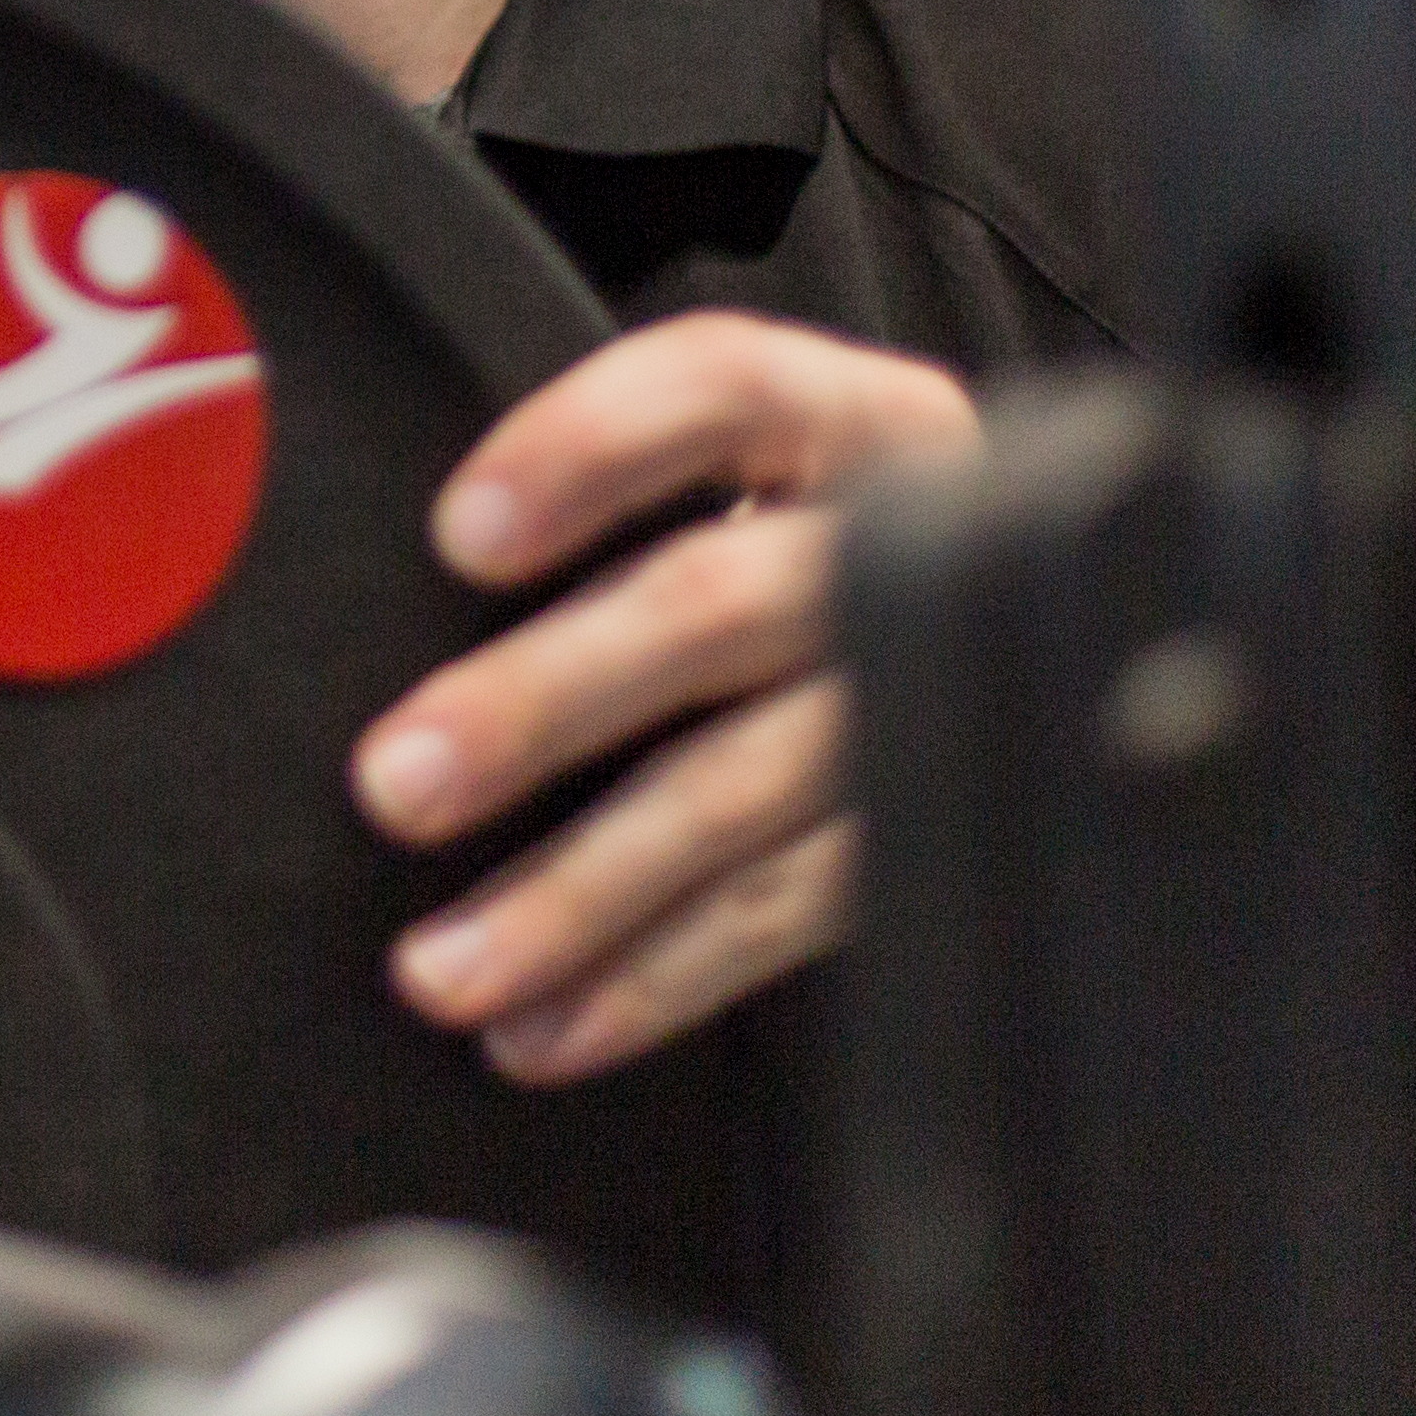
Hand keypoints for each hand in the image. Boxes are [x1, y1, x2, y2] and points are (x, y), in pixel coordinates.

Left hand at [346, 312, 977, 1084]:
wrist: (1017, 635)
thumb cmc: (805, 538)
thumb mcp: (758, 469)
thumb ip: (633, 492)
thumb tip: (417, 569)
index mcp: (854, 421)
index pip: (724, 388)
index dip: (589, 449)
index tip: (459, 535)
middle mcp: (918, 547)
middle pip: (711, 609)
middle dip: (542, 702)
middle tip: (398, 782)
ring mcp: (936, 705)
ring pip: (739, 794)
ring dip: (574, 894)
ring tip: (439, 967)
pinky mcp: (934, 841)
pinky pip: (784, 917)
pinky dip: (654, 981)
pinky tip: (543, 1027)